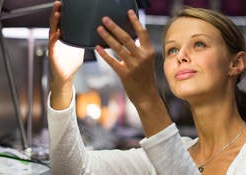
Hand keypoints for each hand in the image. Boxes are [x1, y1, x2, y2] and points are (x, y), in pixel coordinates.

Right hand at [48, 1, 83, 108]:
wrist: (65, 77)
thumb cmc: (71, 62)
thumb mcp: (78, 47)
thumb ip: (82, 39)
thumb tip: (94, 31)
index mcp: (62, 37)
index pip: (61, 21)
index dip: (62, 12)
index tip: (64, 3)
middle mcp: (56, 39)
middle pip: (54, 23)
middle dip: (56, 12)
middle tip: (58, 3)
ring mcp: (53, 46)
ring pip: (52, 31)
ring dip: (54, 22)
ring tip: (57, 13)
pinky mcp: (53, 55)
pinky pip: (53, 46)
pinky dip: (54, 39)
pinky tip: (57, 33)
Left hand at [95, 10, 171, 135]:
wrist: (147, 96)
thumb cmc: (145, 77)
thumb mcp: (146, 61)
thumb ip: (139, 50)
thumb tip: (126, 37)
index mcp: (149, 52)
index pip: (142, 33)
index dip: (135, 21)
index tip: (128, 12)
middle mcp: (142, 57)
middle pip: (127, 38)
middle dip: (114, 27)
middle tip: (105, 19)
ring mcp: (133, 66)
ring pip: (118, 48)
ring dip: (107, 37)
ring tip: (99, 29)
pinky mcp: (124, 74)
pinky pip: (112, 61)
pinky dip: (104, 54)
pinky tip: (97, 47)